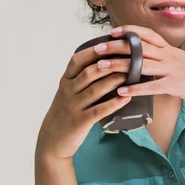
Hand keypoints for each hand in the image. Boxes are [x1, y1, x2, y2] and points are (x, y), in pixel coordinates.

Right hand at [35, 45, 130, 160]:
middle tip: (129, 56)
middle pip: (89, 72)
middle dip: (110, 63)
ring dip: (115, 80)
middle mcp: (68, 91)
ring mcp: (73, 106)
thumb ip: (82, 79)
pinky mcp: (80, 121)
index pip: (77, 60)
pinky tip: (126, 98)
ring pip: (95, 89)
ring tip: (132, 73)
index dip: (93, 50)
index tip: (111, 42)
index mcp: (66, 81)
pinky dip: (113, 103)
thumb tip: (107, 61)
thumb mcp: (68, 92)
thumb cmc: (66, 113)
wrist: (52, 141)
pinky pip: (98, 110)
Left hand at [101, 25, 184, 107]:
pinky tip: (121, 93)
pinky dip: (135, 89)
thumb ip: (166, 59)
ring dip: (119, 66)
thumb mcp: (183, 61)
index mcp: (170, 50)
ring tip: (100, 68)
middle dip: (116, 46)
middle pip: (138, 47)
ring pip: (141, 64)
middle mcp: (169, 56)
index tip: (112, 32)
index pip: (147, 35)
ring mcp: (171, 70)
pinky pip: (152, 86)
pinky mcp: (174, 85)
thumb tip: (151, 59)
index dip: (129, 32)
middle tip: (97, 48)